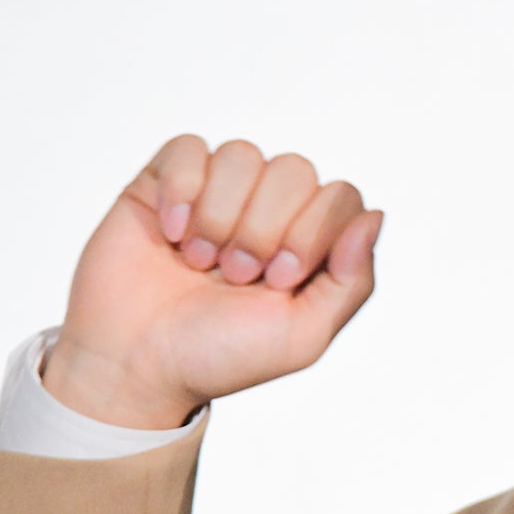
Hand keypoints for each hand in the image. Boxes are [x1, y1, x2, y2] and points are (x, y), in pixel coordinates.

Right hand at [44, 133, 383, 427]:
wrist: (137, 366)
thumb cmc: (222, 354)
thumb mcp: (305, 333)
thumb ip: (352, 279)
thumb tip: (375, 216)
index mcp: (311, 239)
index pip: (341, 196)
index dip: (313, 231)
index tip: (279, 279)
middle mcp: (269, 208)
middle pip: (294, 169)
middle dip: (265, 227)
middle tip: (236, 274)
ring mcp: (218, 192)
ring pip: (242, 154)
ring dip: (221, 213)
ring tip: (199, 261)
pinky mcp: (165, 184)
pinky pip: (188, 148)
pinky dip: (181, 189)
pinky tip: (171, 233)